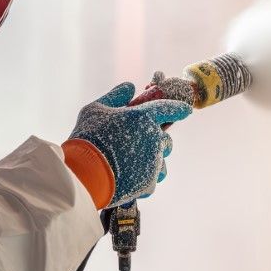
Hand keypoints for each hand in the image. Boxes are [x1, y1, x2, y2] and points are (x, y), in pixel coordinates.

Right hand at [61, 82, 191, 207]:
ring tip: (132, 163)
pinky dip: (143, 179)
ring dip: (152, 161)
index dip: (179, 109)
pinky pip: (152, 179)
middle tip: (137, 144)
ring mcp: (154, 162)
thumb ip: (115, 96)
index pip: (170, 109)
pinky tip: (127, 178)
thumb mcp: (96, 109)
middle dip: (157, 140)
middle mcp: (154, 139)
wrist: (84, 175)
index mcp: (144, 117)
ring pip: (161, 161)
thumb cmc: (88, 138)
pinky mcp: (149, 183)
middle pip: (166, 140)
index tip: (186, 110)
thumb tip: (130, 87)